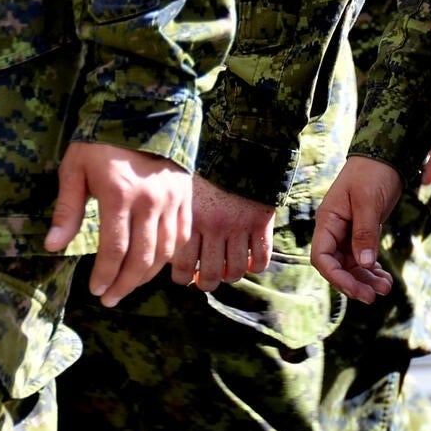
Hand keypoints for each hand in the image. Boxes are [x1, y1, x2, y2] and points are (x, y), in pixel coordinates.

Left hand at [45, 141, 191, 306]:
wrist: (144, 111)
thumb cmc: (101, 141)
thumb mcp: (75, 169)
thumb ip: (67, 210)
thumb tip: (52, 246)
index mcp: (119, 194)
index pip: (114, 250)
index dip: (104, 276)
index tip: (95, 291)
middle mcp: (150, 201)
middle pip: (141, 258)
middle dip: (124, 284)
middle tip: (110, 299)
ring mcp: (172, 200)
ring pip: (164, 252)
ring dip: (146, 276)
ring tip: (128, 287)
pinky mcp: (186, 197)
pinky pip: (180, 238)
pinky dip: (167, 258)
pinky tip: (151, 266)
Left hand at [169, 177, 275, 291]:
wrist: (242, 147)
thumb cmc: (208, 170)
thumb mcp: (187, 191)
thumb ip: (180, 219)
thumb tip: (169, 253)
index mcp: (191, 219)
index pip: (181, 265)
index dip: (181, 278)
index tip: (184, 276)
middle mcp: (214, 226)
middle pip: (209, 275)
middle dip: (205, 283)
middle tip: (203, 280)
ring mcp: (239, 227)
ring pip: (233, 272)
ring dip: (229, 276)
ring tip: (226, 270)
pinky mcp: (261, 224)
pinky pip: (259, 260)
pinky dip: (253, 266)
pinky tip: (247, 260)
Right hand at [313, 156, 403, 303]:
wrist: (385, 155)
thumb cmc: (372, 173)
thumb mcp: (368, 202)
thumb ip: (365, 233)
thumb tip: (363, 264)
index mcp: (327, 221)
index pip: (322, 257)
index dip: (336, 276)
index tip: (356, 289)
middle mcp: (334, 230)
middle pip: (337, 266)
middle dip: (354, 283)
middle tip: (374, 296)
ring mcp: (348, 232)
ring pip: (352, 265)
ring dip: (366, 279)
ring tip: (386, 288)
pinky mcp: (363, 232)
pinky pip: (364, 258)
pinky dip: (373, 270)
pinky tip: (385, 279)